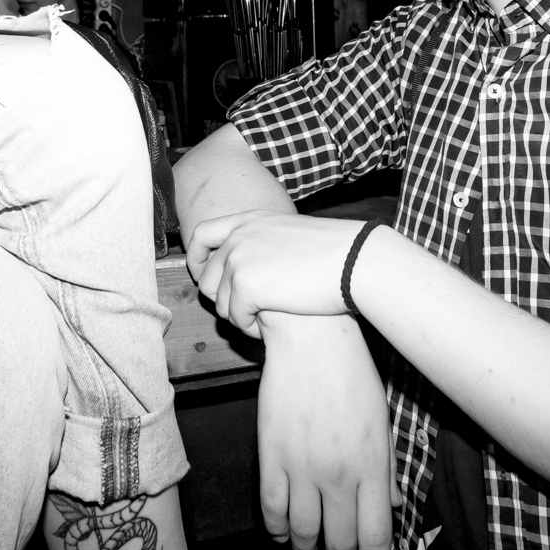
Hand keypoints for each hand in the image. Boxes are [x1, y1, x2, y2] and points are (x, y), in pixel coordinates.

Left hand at [186, 211, 367, 335]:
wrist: (353, 261)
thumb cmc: (333, 253)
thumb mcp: (289, 234)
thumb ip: (263, 243)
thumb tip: (249, 268)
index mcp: (247, 220)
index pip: (201, 235)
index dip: (196, 259)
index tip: (202, 276)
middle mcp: (237, 236)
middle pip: (206, 279)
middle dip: (224, 301)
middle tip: (249, 312)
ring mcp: (238, 259)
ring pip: (220, 304)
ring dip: (240, 317)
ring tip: (266, 317)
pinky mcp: (244, 285)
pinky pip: (235, 319)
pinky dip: (250, 328)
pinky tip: (270, 324)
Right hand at [258, 313, 400, 549]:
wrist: (311, 336)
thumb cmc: (352, 372)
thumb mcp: (381, 419)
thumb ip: (387, 466)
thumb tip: (393, 505)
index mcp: (372, 465)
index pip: (375, 534)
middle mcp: (338, 473)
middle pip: (340, 542)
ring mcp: (302, 466)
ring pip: (302, 533)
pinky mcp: (271, 454)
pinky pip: (272, 507)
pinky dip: (276, 528)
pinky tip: (282, 533)